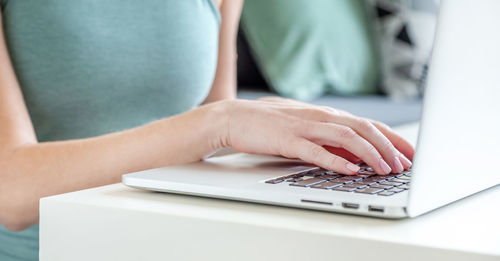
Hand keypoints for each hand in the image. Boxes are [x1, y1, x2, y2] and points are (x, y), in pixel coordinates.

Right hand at [218, 98, 413, 174]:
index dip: (392, 138)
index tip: (410, 153)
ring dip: (370, 153)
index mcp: (327, 115)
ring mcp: (305, 126)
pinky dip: (336, 160)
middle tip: (405, 164)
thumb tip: (356, 156)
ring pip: (347, 137)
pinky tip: (351, 170)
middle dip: (389, 146)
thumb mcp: (307, 130)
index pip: (368, 124)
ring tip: (385, 169)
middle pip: (364, 128)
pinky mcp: (288, 139)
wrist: (236, 117)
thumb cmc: (271, 125)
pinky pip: (316, 150)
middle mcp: (321, 117)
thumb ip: (330, 141)